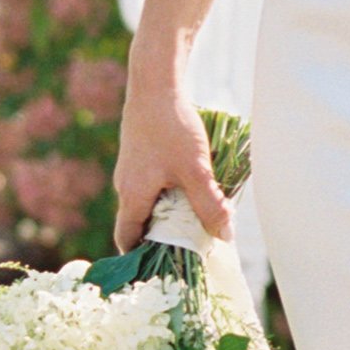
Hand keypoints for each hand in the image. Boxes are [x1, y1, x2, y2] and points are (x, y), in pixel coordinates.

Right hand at [112, 63, 231, 249]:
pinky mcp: (140, 154)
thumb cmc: (172, 127)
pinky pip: (153, 184)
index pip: (127, 239)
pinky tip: (193, 186)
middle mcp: (125, 185)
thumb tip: (224, 237)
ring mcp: (131, 169)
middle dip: (163, 237)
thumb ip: (209, 205)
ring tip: (197, 219)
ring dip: (170, 213)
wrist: (156, 82)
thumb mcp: (196, 171)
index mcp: (131, 196)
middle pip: (140, 223)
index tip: (164, 267)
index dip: (141, 258)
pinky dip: (170, 193)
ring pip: (149, 202)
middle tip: (190, 247)